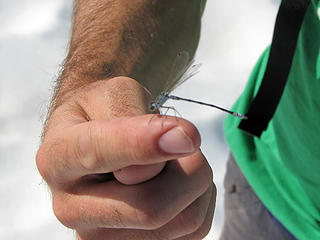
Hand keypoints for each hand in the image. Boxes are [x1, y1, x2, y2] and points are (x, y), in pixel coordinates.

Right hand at [36, 77, 215, 239]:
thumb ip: (139, 116)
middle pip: (150, 207)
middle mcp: (71, 208)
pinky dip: (199, 200)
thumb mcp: (114, 94)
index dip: (143, 144)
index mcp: (57, 159)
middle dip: (188, 168)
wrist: (96, 136)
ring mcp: (100, 235)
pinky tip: (178, 183)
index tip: (186, 135)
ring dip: (195, 182)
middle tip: (185, 142)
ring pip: (181, 222)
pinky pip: (193, 231)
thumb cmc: (105, 113)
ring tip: (176, 162)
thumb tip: (180, 142)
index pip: (96, 155)